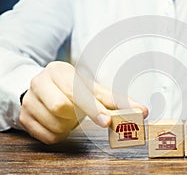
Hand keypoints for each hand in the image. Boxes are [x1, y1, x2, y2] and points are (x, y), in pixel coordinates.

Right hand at [19, 61, 147, 143]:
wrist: (43, 87)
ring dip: (69, 126)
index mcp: (59, 71)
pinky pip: (48, 136)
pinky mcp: (24, 118)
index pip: (78, 91)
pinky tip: (60, 123)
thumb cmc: (71, 88)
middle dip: (77, 116)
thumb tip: (141, 110)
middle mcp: (40, 82)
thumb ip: (113, 99)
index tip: (107, 120)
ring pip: (56, 125)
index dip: (94, 108)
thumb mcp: (90, 88)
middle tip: (82, 115)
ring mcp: (29, 100)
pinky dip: (60, 134)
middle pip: (63, 107)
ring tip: (69, 116)